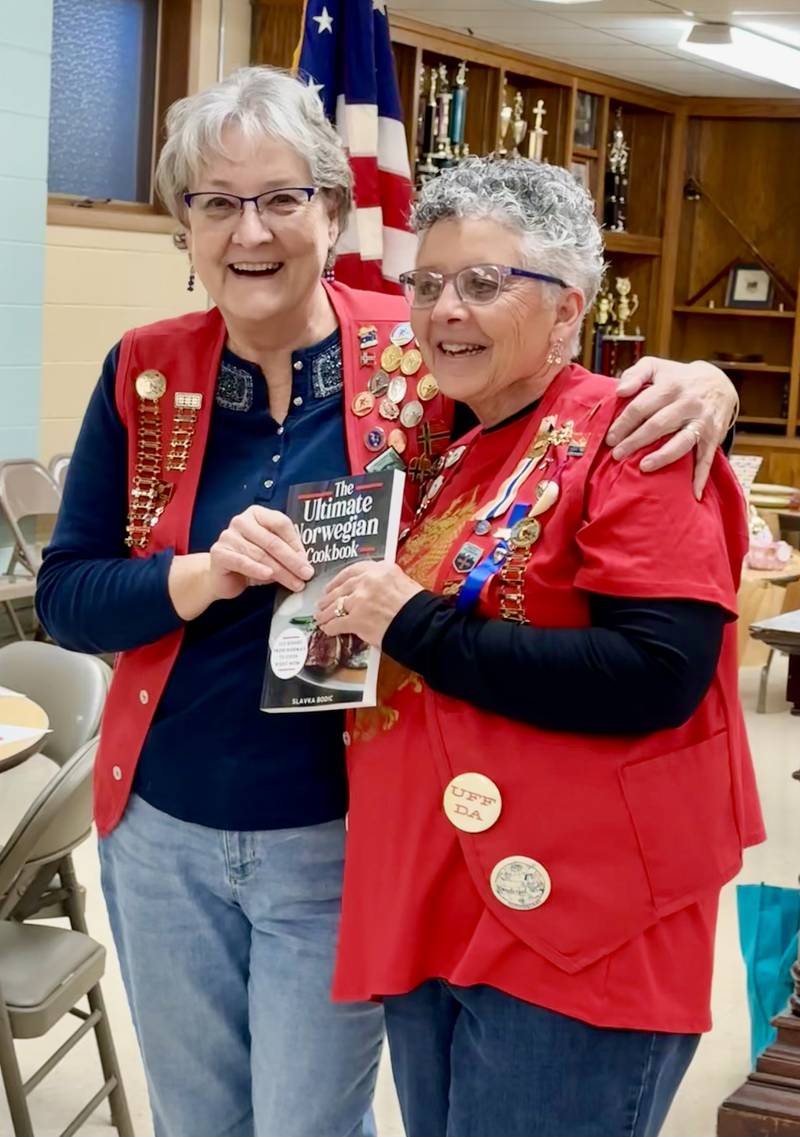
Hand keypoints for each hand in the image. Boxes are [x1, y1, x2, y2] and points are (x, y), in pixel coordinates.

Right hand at [209, 505, 313, 599]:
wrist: (222, 578)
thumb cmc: (251, 562)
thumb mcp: (271, 554)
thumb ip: (286, 552)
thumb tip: (305, 563)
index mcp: (257, 514)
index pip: (281, 523)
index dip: (296, 543)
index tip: (307, 561)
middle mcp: (241, 521)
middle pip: (272, 540)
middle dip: (292, 560)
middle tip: (306, 574)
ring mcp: (228, 536)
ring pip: (260, 554)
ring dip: (281, 571)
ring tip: (294, 583)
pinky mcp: (219, 553)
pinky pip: (242, 561)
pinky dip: (257, 569)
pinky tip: (268, 575)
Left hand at [316, 561, 422, 647]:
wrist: (423, 625)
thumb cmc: (418, 607)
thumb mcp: (403, 583)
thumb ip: (384, 582)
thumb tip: (373, 590)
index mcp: (381, 569)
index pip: (353, 570)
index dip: (339, 579)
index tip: (333, 584)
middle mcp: (368, 581)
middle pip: (341, 588)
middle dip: (329, 597)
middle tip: (323, 602)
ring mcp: (360, 600)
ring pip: (335, 605)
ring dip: (326, 613)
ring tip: (321, 617)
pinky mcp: (357, 619)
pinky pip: (337, 623)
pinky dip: (330, 627)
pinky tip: (327, 629)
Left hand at [605, 357, 736, 499]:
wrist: (718, 382)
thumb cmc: (677, 378)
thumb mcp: (656, 367)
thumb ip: (635, 373)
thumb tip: (619, 391)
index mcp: (670, 386)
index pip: (641, 406)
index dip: (624, 423)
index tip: (609, 438)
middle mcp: (687, 403)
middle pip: (658, 425)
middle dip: (635, 441)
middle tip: (617, 455)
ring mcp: (702, 421)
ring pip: (682, 441)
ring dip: (663, 456)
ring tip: (643, 467)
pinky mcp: (714, 436)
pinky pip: (707, 458)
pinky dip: (702, 476)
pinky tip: (694, 494)